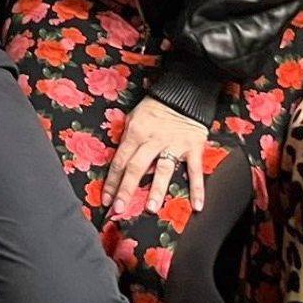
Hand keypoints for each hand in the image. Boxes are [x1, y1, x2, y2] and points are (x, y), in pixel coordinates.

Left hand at [102, 97, 207, 217]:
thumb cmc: (155, 107)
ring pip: (163, 170)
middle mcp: (153, 140)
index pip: (120, 161)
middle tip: (119, 209)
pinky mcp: (193, 148)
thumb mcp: (133, 117)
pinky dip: (197, 188)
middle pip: (137, 168)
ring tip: (151, 209)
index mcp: (135, 133)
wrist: (184, 93)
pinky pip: (195, 171)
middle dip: (126, 190)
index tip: (106, 200)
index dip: (112, 182)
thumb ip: (127, 140)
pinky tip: (197, 205)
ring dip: (157, 190)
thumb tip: (120, 163)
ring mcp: (174, 145)